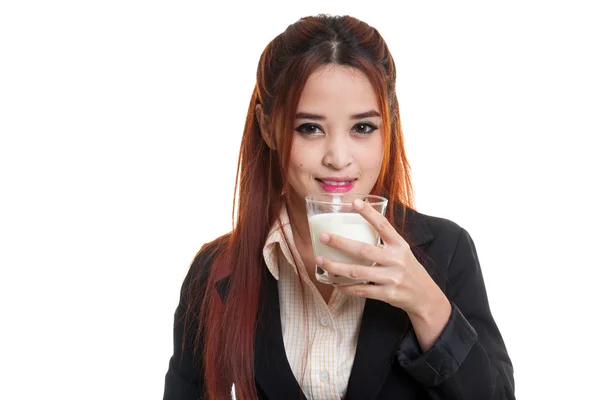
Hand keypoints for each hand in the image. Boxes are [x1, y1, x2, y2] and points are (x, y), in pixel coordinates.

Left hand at [316, 199, 449, 321]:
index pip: (383, 225)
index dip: (369, 213)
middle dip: (341, 243)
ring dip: (336, 266)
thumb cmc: (407, 269)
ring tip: (321, 260)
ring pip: (358, 272)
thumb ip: (384, 241)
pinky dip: (346, 287)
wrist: (425, 296)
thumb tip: (359, 225)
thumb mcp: (402, 251)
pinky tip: (335, 283)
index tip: (354, 202)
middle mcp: (396, 260)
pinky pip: (361, 290)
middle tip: (323, 237)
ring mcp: (391, 278)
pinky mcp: (387, 294)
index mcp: (399, 245)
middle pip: (364, 250)